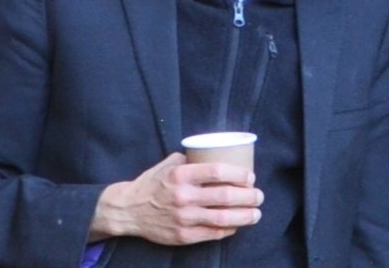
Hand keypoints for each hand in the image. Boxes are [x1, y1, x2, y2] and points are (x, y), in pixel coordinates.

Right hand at [91, 154, 261, 245]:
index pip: (217, 172)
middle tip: (259, 196)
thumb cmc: (152, 183)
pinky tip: (237, 225)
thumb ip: (190, 159)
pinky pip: (213, 233)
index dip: (239, 174)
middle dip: (248, 197)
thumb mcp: (168, 164)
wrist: (129, 210)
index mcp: (180, 174)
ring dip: (244, 216)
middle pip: (225, 197)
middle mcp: (183, 196)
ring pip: (223, 218)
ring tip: (256, 213)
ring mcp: (184, 218)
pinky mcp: (183, 236)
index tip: (251, 177)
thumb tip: (215, 153)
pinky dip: (229, 229)